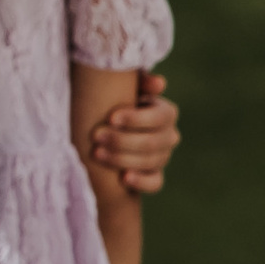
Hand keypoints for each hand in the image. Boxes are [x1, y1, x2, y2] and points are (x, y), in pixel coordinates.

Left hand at [91, 70, 178, 196]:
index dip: (137, 118)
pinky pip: (155, 183)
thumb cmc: (114, 101)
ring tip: (97, 153)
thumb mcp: (123, 87)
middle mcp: (169, 135)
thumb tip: (159, 83)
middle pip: (152, 142)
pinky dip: (141, 181)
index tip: (111, 117)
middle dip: (122, 140)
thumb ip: (138, 80)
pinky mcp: (154, 176)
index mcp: (166, 113)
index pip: (161, 117)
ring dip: (122, 158)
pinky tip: (123, 178)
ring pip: (150, 161)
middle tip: (95, 136)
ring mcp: (163, 157)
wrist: (105, 128)